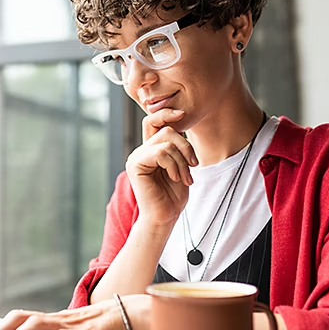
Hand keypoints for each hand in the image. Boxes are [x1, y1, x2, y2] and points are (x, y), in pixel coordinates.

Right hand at [125, 109, 197, 225]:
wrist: (165, 217)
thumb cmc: (173, 195)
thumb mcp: (180, 164)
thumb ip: (177, 146)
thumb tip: (181, 122)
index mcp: (150, 148)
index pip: (153, 120)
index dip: (167, 113)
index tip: (183, 113)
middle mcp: (141, 150)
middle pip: (166, 129)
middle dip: (186, 146)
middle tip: (193, 165)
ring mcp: (136, 157)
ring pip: (166, 141)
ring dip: (182, 160)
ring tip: (184, 177)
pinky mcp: (135, 165)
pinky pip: (160, 152)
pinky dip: (174, 165)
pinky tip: (176, 178)